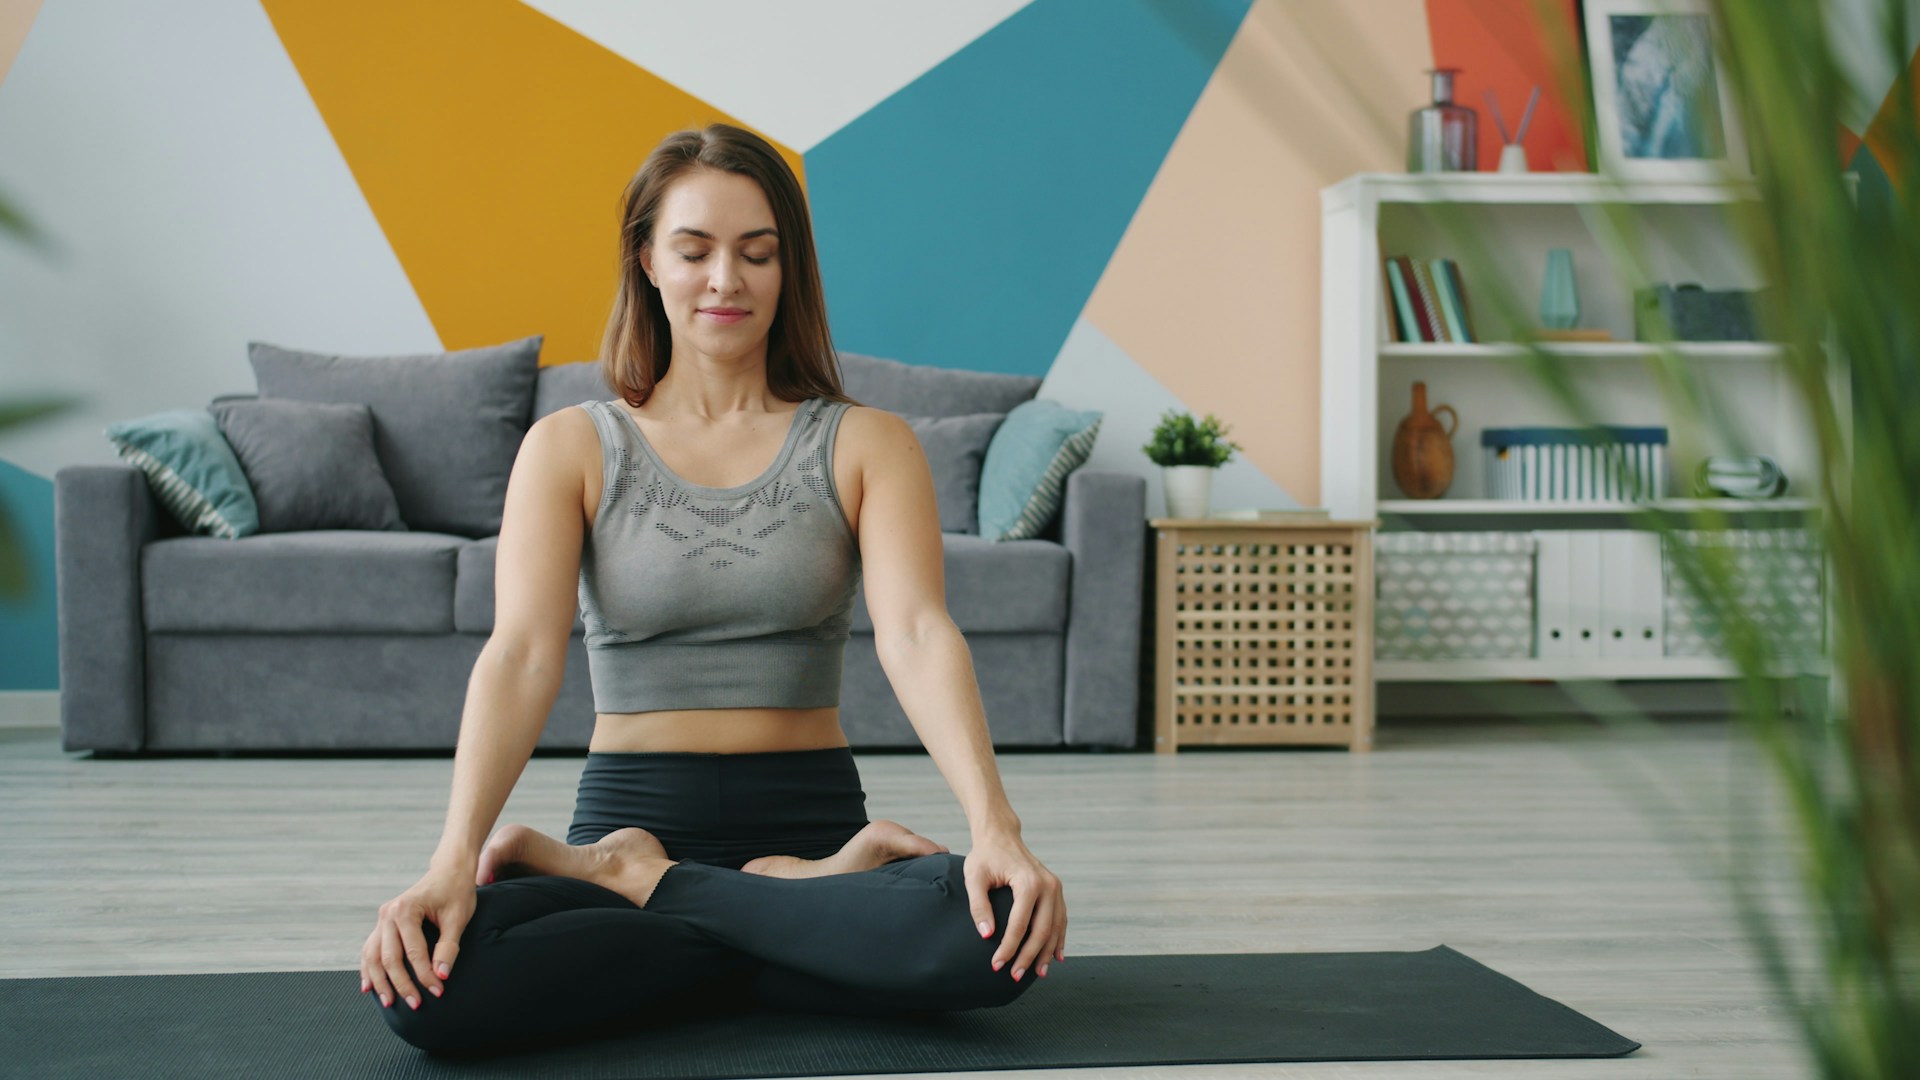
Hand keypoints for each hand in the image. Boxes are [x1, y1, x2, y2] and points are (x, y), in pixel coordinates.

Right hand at [359, 864, 475, 1009]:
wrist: (448, 871)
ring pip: (373, 957)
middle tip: (416, 1005)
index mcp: (406, 910)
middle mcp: (388, 914)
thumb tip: (441, 976)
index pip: (413, 953)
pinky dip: (368, 969)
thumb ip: (448, 947)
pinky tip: (368, 987)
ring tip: (388, 1003)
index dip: (425, 976)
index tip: (438, 992)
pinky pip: (370, 950)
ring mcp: (382, 919)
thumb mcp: (458, 918)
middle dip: (402, 984)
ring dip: (379, 982)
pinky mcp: (382, 924)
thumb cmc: (456, 892)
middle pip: (389, 958)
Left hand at [964, 831, 1065, 981]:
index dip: (1009, 947)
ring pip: (1056, 927)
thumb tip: (987, 935)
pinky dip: (1059, 939)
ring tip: (1038, 973)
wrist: (1001, 836)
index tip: (997, 964)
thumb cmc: (985, 856)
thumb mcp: (974, 877)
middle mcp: (1048, 885)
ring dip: (1047, 952)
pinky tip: (1056, 957)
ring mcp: (1056, 887)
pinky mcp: (1056, 890)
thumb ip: (979, 906)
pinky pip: (1061, 919)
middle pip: (1042, 930)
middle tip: (1016, 976)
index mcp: (1028, 882)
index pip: (1020, 924)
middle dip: (1029, 956)